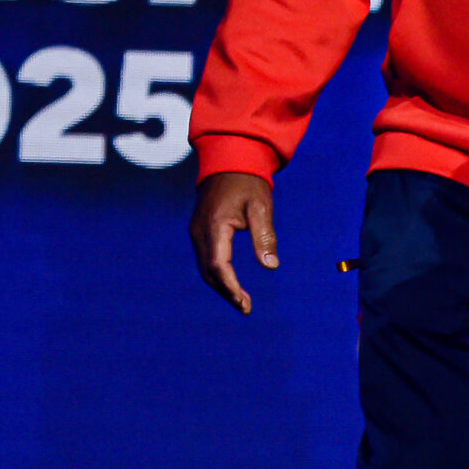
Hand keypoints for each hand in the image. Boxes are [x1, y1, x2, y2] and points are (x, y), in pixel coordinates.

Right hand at [191, 171, 276, 313]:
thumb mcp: (261, 208)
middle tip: (246, 308)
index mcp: (214, 227)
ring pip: (205, 268)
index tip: (245, 305)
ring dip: (221, 286)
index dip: (231, 288)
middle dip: (226, 292)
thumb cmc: (248, 183)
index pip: (218, 266)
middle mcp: (199, 232)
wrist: (230, 160)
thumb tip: (271, 266)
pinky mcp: (199, 230)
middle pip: (209, 272)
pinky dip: (217, 274)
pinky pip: (206, 258)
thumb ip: (264, 237)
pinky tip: (231, 282)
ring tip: (241, 301)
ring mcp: (196, 232)